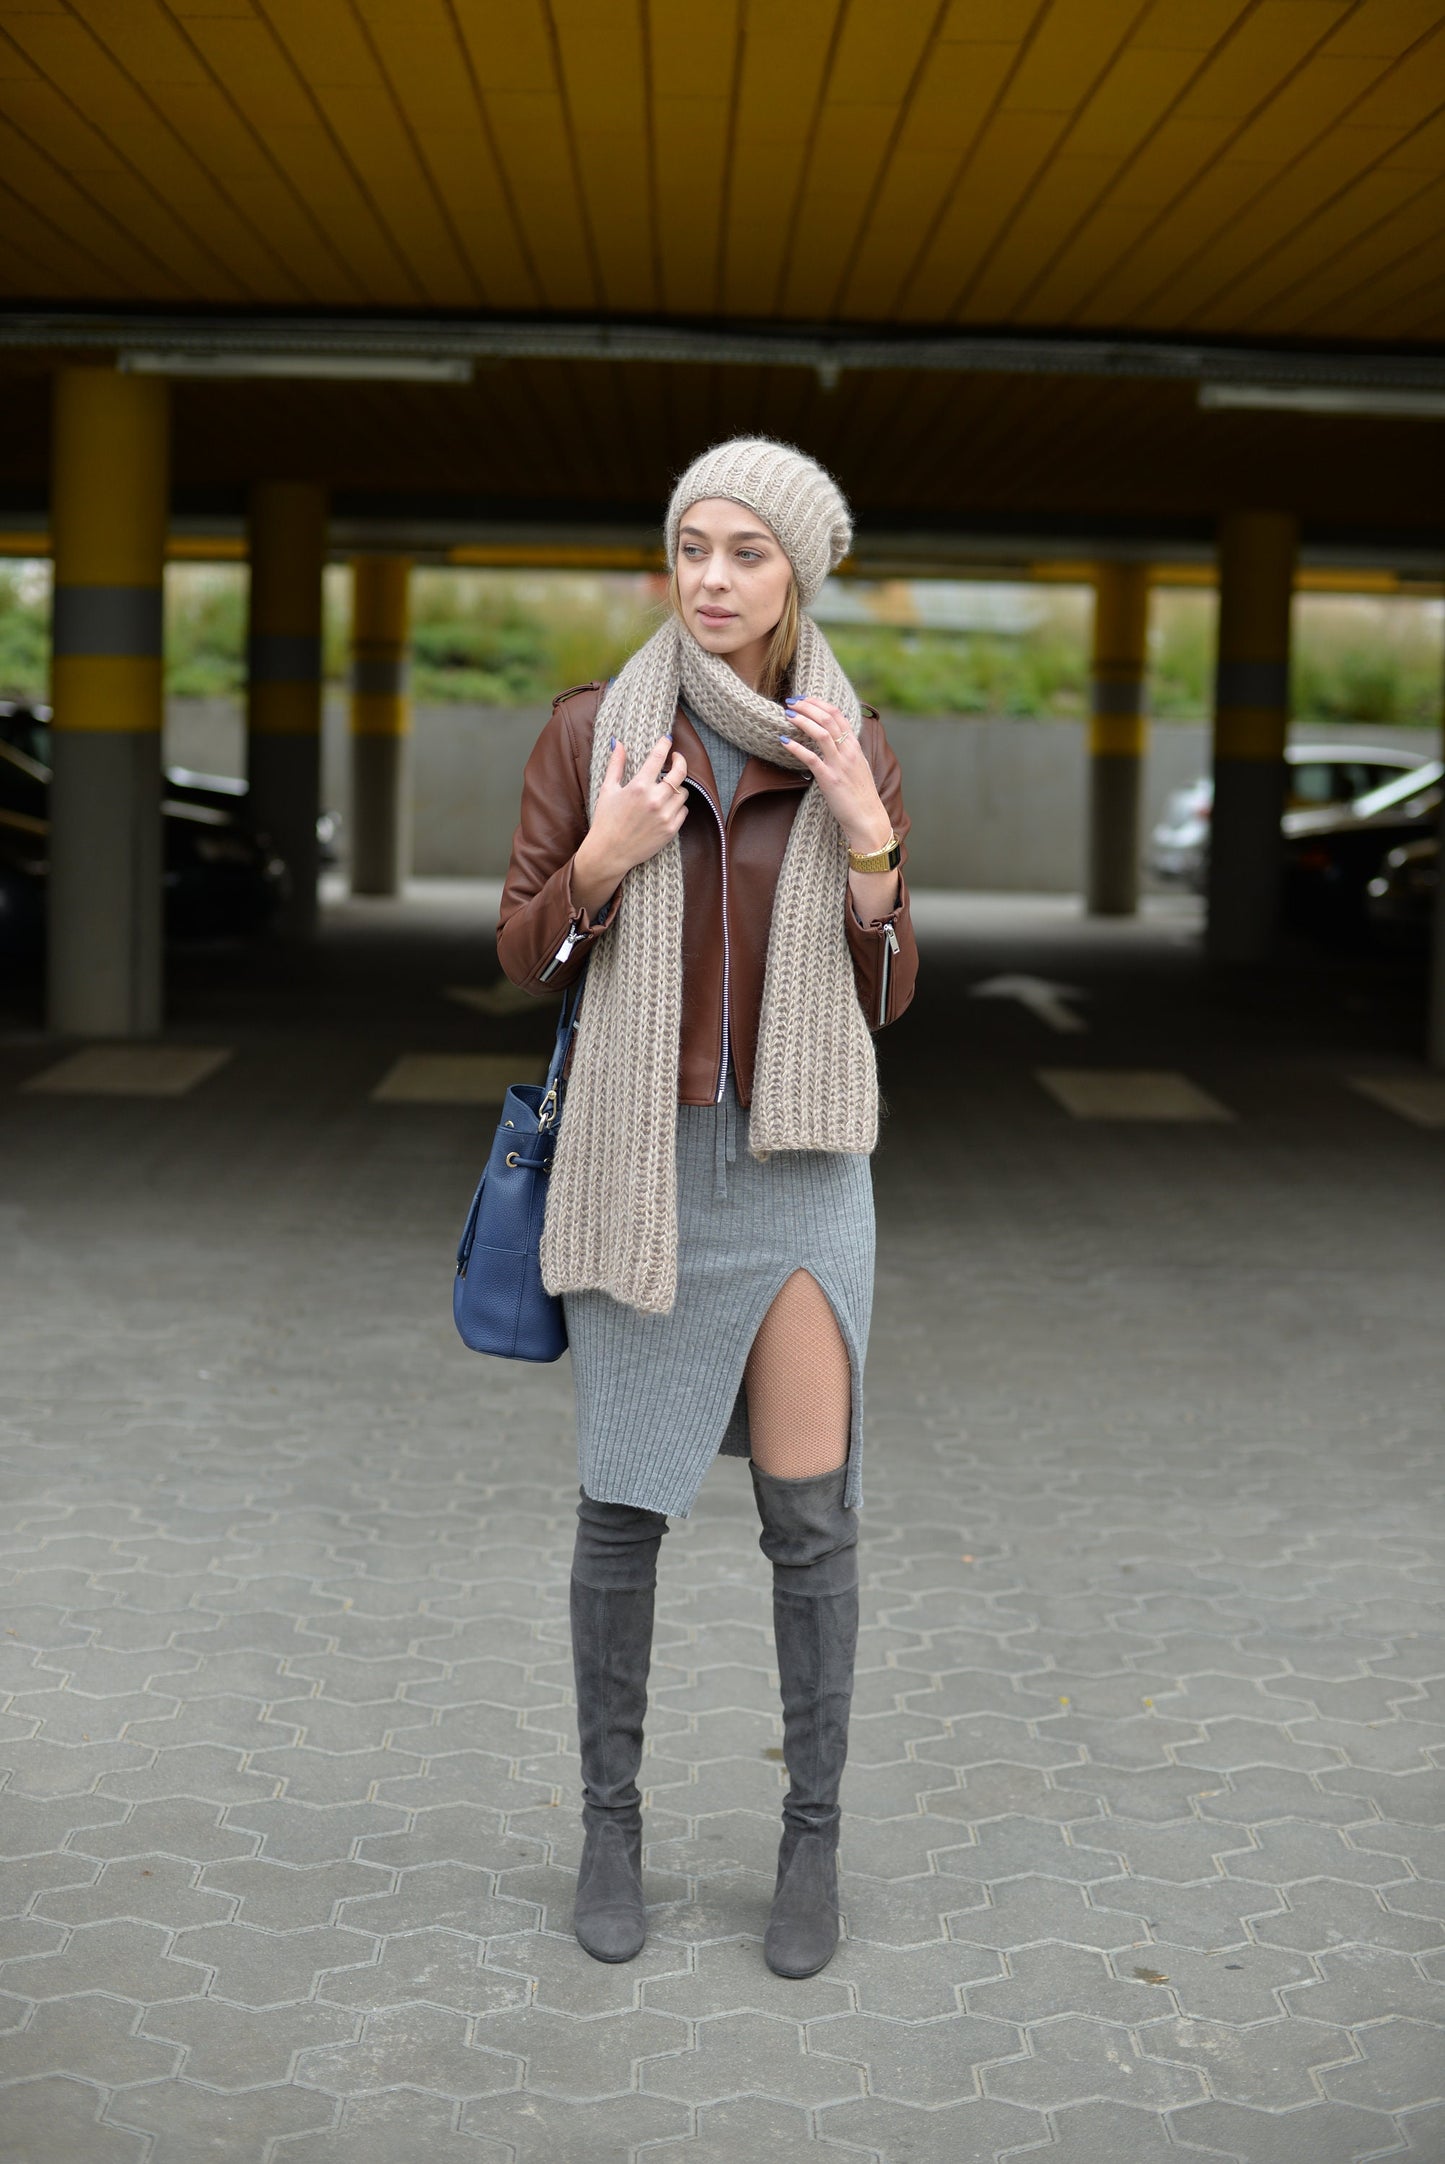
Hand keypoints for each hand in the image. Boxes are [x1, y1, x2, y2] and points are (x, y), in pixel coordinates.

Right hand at [573, 733, 688, 911]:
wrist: (610, 853)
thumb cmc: (606, 820)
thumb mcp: (608, 790)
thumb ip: (616, 764)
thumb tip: (618, 742)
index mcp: (639, 786)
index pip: (658, 757)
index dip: (665, 745)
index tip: (668, 740)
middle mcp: (655, 799)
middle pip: (680, 773)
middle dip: (680, 761)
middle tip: (676, 759)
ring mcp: (665, 815)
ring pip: (683, 793)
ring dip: (677, 788)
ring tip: (665, 789)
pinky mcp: (671, 830)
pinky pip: (684, 811)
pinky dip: (678, 806)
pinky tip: (666, 807)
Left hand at [779, 698, 891, 852]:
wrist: (868, 819)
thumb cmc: (860, 796)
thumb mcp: (857, 768)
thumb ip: (846, 753)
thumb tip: (833, 742)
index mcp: (855, 746)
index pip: (838, 714)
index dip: (819, 703)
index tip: (804, 698)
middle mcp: (848, 751)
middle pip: (828, 718)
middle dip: (807, 706)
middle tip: (791, 701)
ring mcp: (839, 764)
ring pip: (821, 732)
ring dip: (802, 720)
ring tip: (787, 714)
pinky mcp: (829, 779)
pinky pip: (811, 758)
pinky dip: (796, 747)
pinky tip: (784, 741)